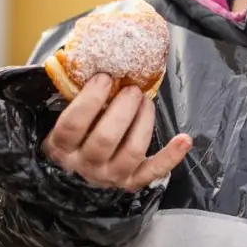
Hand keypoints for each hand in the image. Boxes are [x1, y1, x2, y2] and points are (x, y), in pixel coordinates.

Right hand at [40, 74, 191, 191]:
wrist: (77, 175)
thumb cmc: (75, 136)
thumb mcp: (63, 119)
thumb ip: (76, 98)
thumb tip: (95, 64)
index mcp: (61, 147)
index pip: (73, 124)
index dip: (90, 99)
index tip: (104, 78)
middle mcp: (84, 165)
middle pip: (105, 138)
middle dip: (123, 108)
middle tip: (132, 89)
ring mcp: (110, 176)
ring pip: (131, 151)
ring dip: (143, 121)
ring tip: (146, 101)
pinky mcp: (132, 182)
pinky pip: (154, 171)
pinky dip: (171, 156)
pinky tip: (184, 139)